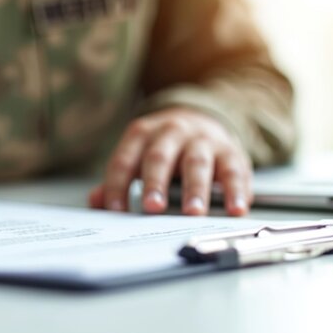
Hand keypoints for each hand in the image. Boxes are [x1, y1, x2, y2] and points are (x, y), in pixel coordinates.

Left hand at [89, 107, 252, 215]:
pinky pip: (233, 171)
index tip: (115, 211)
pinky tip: (235, 209)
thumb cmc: (165, 147)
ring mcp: (202, 140)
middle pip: (159, 158)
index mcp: (142, 134)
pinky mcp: (230, 151)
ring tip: (192, 213)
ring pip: (196, 163)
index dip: (117, 185)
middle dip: (154, 183)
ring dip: (195, 189)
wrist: (203, 118)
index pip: (124, 160)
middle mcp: (171, 132)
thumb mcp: (138, 155)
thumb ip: (119, 179)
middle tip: (152, 207)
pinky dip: (236, 191)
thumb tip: (96, 203)